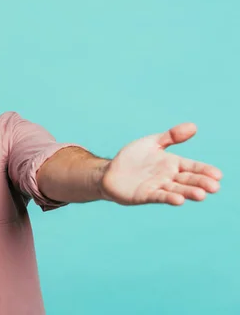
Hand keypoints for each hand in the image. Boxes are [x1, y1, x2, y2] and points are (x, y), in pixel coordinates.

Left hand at [100, 123, 222, 205]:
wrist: (109, 172)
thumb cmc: (132, 158)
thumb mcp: (151, 143)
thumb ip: (171, 136)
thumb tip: (193, 126)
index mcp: (172, 163)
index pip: (192, 167)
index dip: (204, 170)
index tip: (218, 175)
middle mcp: (168, 177)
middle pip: (187, 180)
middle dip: (201, 183)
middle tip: (214, 187)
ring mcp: (157, 186)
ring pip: (176, 189)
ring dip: (188, 192)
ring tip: (201, 195)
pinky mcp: (145, 195)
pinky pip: (158, 196)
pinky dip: (169, 197)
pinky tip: (179, 200)